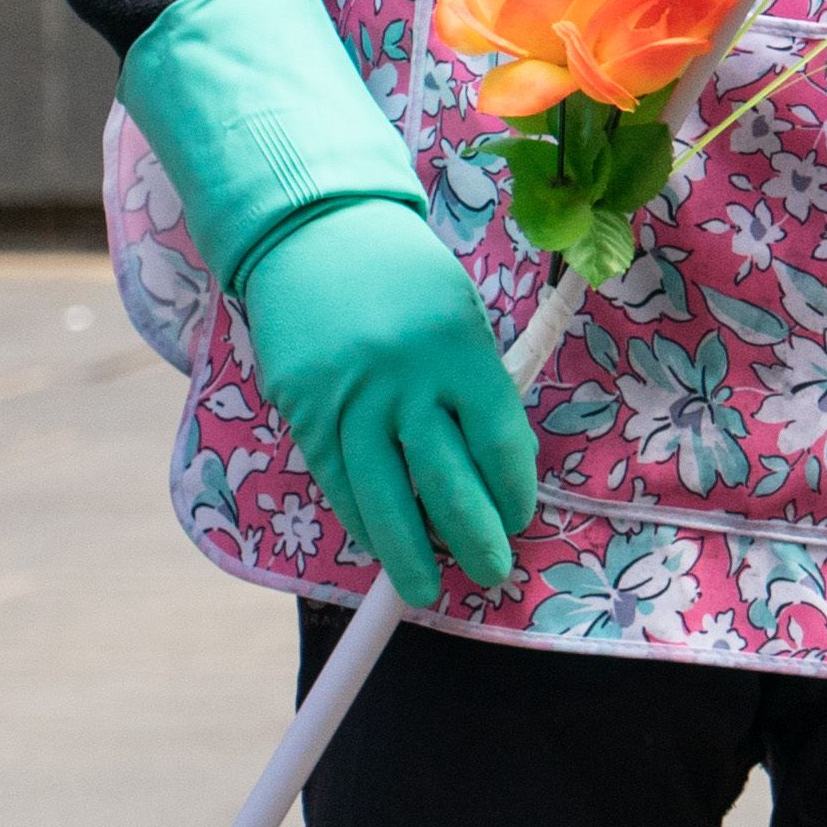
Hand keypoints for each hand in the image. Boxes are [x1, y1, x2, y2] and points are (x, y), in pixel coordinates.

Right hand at [242, 198, 536, 601]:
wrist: (316, 236)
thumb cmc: (407, 279)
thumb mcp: (462, 317)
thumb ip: (478, 386)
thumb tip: (499, 465)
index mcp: (462, 352)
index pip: (499, 442)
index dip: (513, 491)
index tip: (520, 517)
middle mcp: (407, 382)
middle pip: (445, 481)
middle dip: (472, 537)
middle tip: (492, 571)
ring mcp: (351, 401)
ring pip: (384, 496)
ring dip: (410, 552)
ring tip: (430, 589)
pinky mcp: (306, 413)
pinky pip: (338, 482)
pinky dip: (361, 521)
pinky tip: (380, 549)